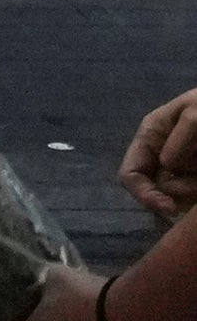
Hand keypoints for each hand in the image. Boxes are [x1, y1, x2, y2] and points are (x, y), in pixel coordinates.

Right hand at [123, 87, 196, 220]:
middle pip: (154, 188)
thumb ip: (179, 140)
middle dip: (176, 193)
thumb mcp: (195, 113)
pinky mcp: (194, 170)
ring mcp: (180, 161)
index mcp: (151, 136)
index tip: (170, 207)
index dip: (144, 194)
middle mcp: (160, 151)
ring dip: (190, 191)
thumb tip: (167, 166)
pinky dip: (196, 191)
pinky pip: (189, 189)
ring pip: (175, 192)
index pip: (130, 174)